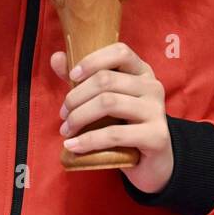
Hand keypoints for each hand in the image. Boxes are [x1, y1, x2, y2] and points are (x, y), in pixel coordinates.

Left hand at [50, 43, 173, 192]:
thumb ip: (83, 79)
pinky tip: (73, 146)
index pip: (120, 52)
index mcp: (142, 72)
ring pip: (108, 103)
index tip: (72, 76)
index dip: (92, 60)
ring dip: (79, 117)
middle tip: (63, 115)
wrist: (153, 162)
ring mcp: (156, 111)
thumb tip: (57, 58)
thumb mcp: (105, 100)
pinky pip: (114, 134)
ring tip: (66, 131)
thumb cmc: (126, 126)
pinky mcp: (156, 136)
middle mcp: (153, 87)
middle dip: (76, 97)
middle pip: (106, 79)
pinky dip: (88, 140)